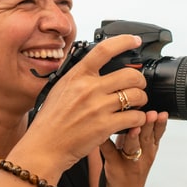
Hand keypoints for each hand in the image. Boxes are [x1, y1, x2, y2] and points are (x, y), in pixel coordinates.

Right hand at [23, 34, 151, 170]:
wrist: (45, 146)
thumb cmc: (51, 121)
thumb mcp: (59, 89)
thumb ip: (78, 77)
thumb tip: (93, 64)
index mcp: (77, 76)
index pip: (104, 50)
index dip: (124, 41)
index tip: (134, 41)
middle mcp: (88, 88)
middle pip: (130, 75)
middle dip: (140, 81)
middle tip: (138, 86)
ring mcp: (98, 107)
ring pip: (136, 95)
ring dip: (141, 99)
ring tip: (136, 104)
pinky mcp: (105, 126)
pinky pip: (134, 116)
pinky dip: (138, 118)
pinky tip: (132, 120)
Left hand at [100, 109, 166, 186]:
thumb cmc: (132, 169)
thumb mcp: (143, 151)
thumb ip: (143, 133)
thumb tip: (137, 107)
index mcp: (150, 150)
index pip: (158, 135)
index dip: (161, 124)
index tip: (162, 112)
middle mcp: (143, 156)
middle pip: (148, 138)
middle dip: (150, 125)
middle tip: (152, 113)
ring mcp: (129, 162)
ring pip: (133, 147)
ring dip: (134, 136)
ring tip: (135, 126)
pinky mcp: (114, 167)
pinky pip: (110, 153)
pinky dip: (106, 143)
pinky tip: (102, 134)